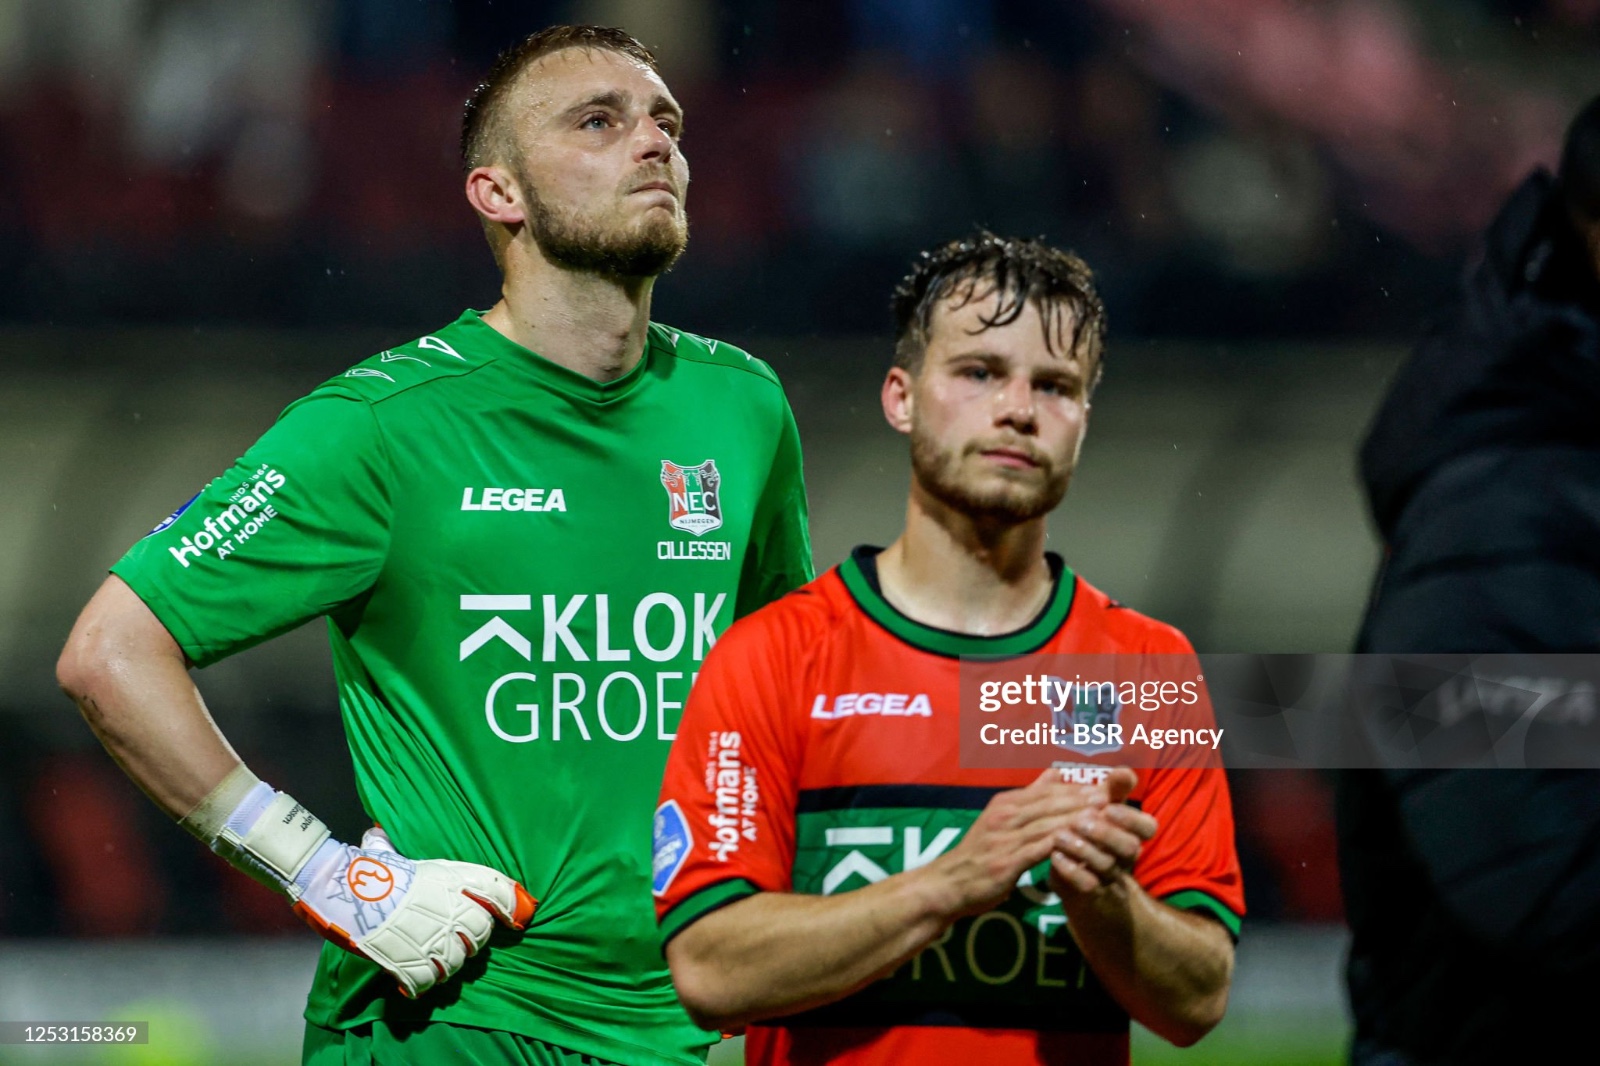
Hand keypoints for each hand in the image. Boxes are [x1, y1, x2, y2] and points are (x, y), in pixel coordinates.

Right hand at [291, 827, 536, 997]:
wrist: (344, 891)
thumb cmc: (367, 868)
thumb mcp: (389, 851)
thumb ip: (398, 848)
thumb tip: (377, 835)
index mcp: (453, 879)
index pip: (497, 891)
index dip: (513, 905)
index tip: (519, 916)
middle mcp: (454, 910)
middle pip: (481, 934)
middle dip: (471, 939)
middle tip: (452, 938)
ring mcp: (437, 939)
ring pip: (459, 961)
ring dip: (448, 963)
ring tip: (431, 958)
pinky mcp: (416, 963)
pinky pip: (431, 981)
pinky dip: (423, 983)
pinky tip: (414, 980)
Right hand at [922, 768, 1112, 919]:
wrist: (949, 884)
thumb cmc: (979, 853)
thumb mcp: (1000, 819)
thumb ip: (1030, 798)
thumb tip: (1055, 773)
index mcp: (1005, 804)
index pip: (1046, 791)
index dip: (1075, 789)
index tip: (1101, 788)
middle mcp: (1004, 816)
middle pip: (1050, 804)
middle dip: (1081, 800)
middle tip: (1108, 798)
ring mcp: (1005, 838)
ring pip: (1048, 824)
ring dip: (1076, 820)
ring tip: (1102, 819)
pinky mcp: (1007, 862)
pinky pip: (1041, 850)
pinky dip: (1063, 845)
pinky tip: (1082, 847)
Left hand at [1048, 768, 1156, 895]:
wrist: (1088, 896)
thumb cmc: (1095, 844)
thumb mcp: (1104, 816)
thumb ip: (1113, 792)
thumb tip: (1124, 770)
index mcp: (1130, 836)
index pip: (1147, 828)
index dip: (1131, 818)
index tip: (1109, 806)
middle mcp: (1124, 858)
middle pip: (1129, 847)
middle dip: (1106, 832)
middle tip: (1080, 820)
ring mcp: (1110, 878)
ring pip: (1106, 865)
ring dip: (1082, 848)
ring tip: (1058, 835)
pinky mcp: (1091, 895)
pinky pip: (1087, 885)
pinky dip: (1071, 870)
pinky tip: (1054, 857)